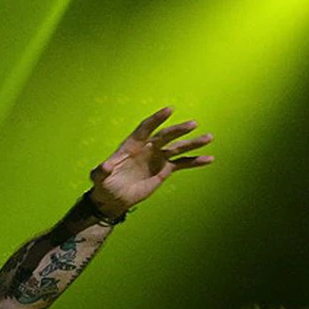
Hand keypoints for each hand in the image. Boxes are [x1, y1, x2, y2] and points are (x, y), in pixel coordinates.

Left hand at [88, 106, 214, 216]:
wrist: (112, 198)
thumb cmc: (103, 184)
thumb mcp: (99, 177)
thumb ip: (101, 171)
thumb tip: (105, 167)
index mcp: (131, 145)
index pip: (145, 128)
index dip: (156, 119)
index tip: (169, 110)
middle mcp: (147, 148)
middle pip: (165, 136)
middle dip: (178, 130)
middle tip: (193, 124)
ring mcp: (157, 158)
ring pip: (177, 148)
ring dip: (193, 143)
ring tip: (209, 137)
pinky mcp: (164, 170)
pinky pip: (182, 163)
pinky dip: (195, 161)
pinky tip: (209, 159)